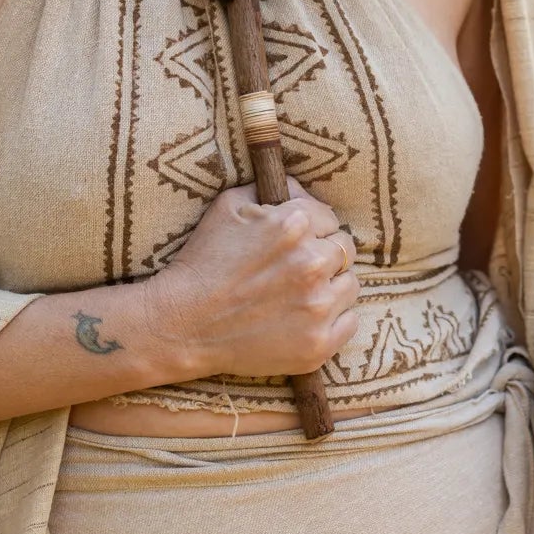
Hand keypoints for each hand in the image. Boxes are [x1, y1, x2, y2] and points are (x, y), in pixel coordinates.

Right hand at [142, 178, 359, 382]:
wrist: (182, 324)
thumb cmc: (203, 262)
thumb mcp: (229, 207)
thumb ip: (273, 190)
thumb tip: (301, 189)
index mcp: (294, 225)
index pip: (329, 219)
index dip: (313, 230)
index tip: (296, 244)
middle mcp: (311, 263)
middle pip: (344, 249)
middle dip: (325, 255)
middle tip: (298, 270)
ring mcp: (317, 306)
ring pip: (350, 285)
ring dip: (332, 286)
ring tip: (301, 294)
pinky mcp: (318, 343)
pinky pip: (351, 322)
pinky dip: (335, 319)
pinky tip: (307, 318)